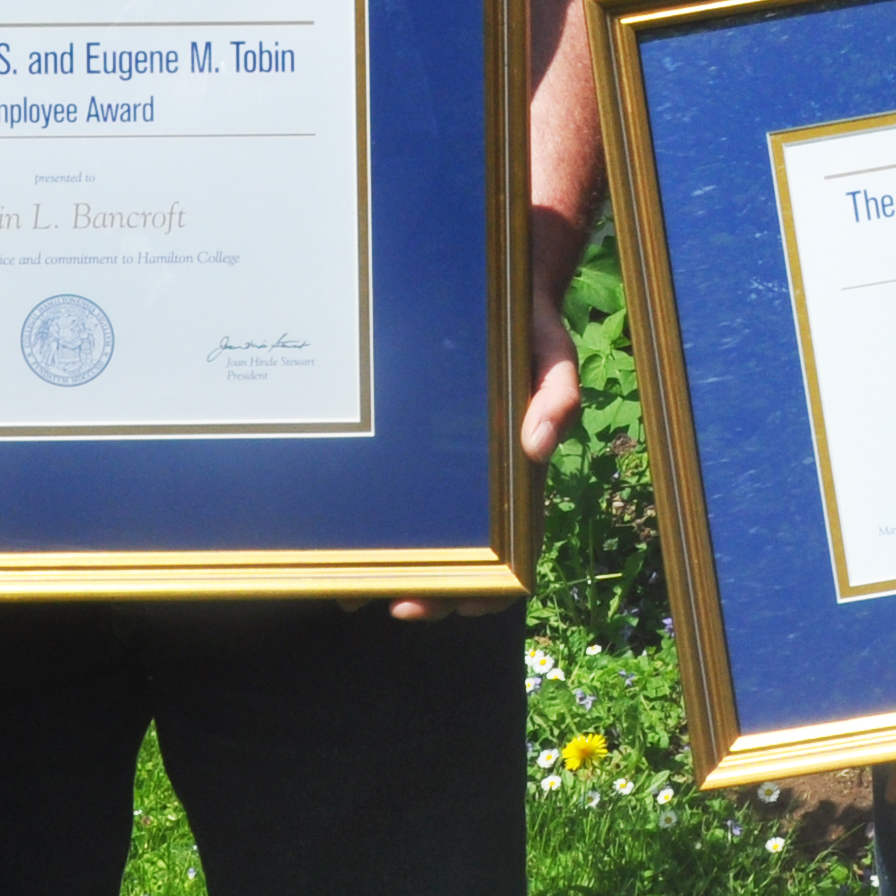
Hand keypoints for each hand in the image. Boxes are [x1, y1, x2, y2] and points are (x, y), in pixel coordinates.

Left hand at [385, 262, 582, 621]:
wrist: (498, 292)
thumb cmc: (531, 331)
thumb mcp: (555, 357)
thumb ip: (557, 396)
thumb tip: (538, 447)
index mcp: (520, 478)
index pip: (514, 552)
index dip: (491, 588)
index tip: (462, 602)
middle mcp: (482, 485)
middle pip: (460, 562)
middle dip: (432, 594)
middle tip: (396, 604)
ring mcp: (446, 471)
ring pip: (422, 539)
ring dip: (391, 572)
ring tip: (350, 594)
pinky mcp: (415, 451)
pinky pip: (393, 497)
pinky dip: (371, 525)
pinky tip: (338, 540)